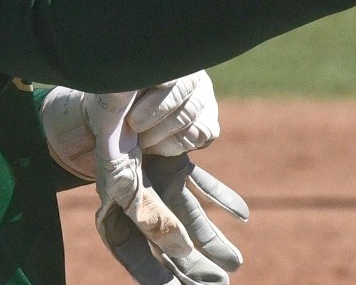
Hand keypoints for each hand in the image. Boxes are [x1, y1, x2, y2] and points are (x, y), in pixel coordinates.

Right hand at [40, 88, 246, 284]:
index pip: (133, 253)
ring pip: (189, 219)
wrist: (118, 89)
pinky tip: (243, 215)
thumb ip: (153, 216)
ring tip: (235, 264)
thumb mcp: (128, 181)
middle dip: (191, 267)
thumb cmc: (112, 136)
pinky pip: (202, 186)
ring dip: (212, 240)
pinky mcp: (175, 163)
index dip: (153, 276)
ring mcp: (158, 181)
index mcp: (113, 210)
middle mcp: (138, 200)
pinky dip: (221, 198)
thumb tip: (183, 250)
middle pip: (166, 243)